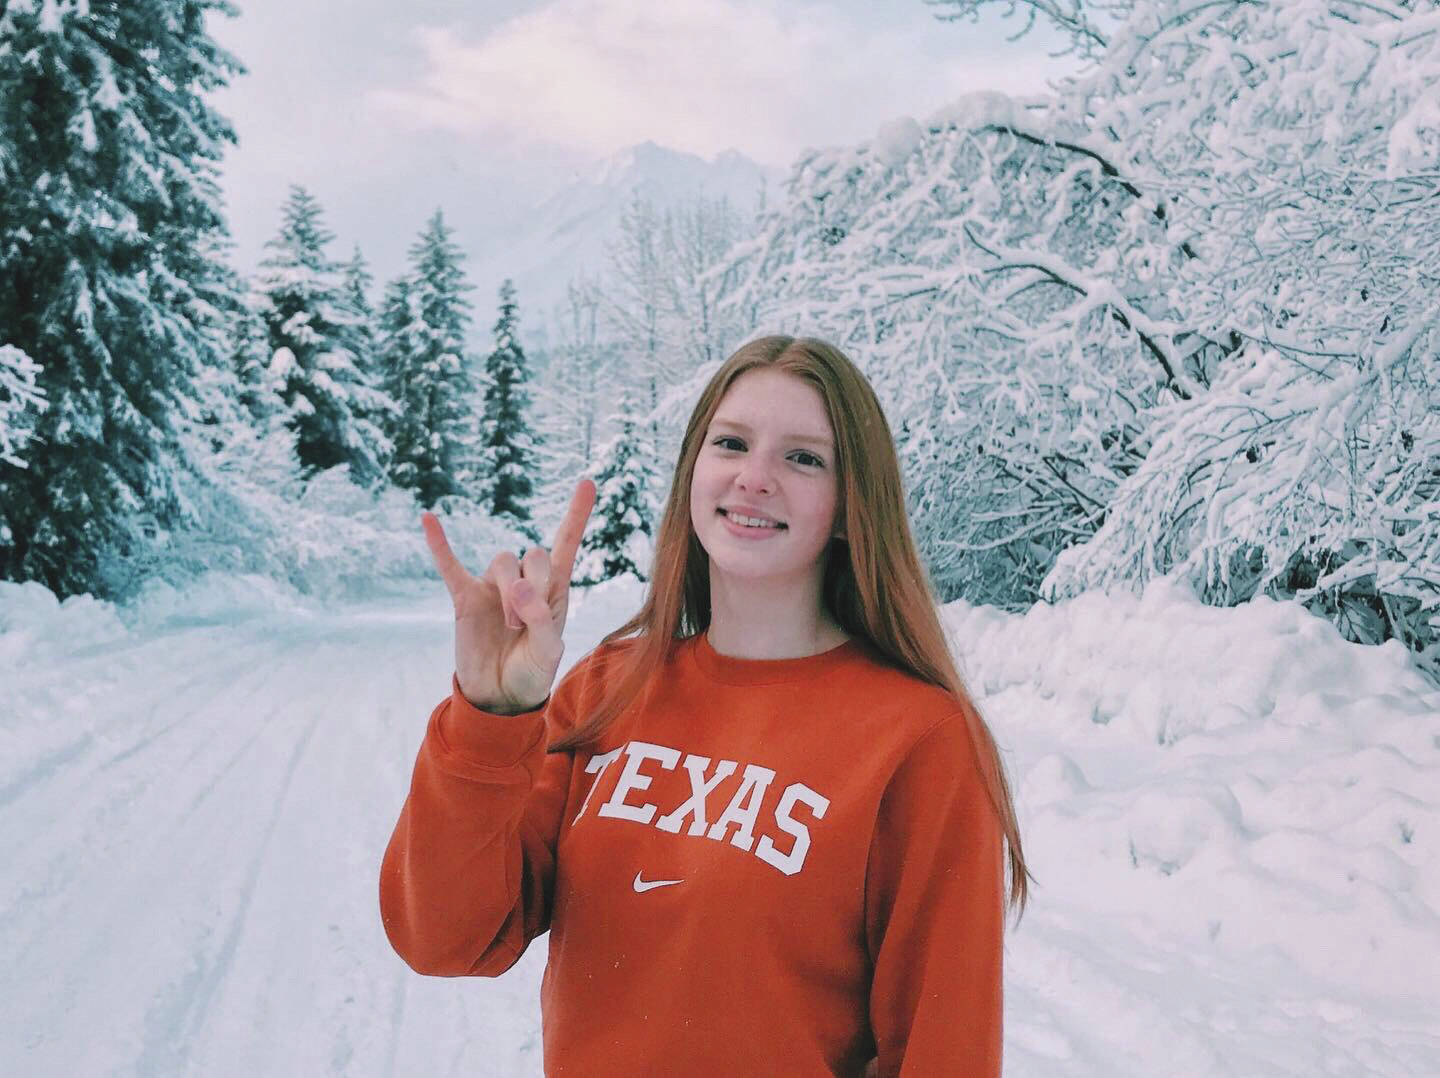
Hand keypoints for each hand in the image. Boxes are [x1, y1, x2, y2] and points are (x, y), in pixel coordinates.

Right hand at [421, 479, 596, 713]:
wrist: (500, 696)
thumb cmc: (532, 671)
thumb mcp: (549, 651)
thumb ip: (540, 617)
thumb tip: (518, 585)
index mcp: (554, 588)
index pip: (566, 542)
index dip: (577, 513)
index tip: (588, 482)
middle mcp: (525, 580)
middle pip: (532, 554)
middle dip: (533, 586)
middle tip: (525, 623)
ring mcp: (493, 587)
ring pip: (502, 562)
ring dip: (508, 592)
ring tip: (509, 626)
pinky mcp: (466, 598)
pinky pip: (450, 565)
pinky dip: (439, 544)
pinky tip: (428, 519)